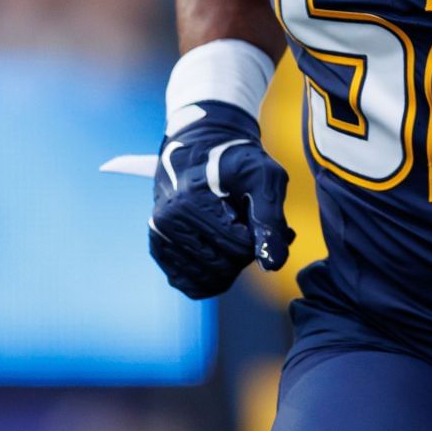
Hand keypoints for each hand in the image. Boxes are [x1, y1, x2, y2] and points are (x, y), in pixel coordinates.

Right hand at [147, 102, 293, 298]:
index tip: (256, 215)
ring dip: (229, 262)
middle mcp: (167, 223)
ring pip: (209, 279)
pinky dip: (210, 275)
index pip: (239, 247)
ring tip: (232, 232)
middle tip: (246, 223)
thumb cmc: (236, 160)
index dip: (259, 237)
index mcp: (189, 201)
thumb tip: (272, 264)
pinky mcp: (159, 249)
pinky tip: (219, 251)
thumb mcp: (263, 176)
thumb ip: (271, 219)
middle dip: (245, 250)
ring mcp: (159, 238)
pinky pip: (189, 284)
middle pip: (224, 265)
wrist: (202, 147)